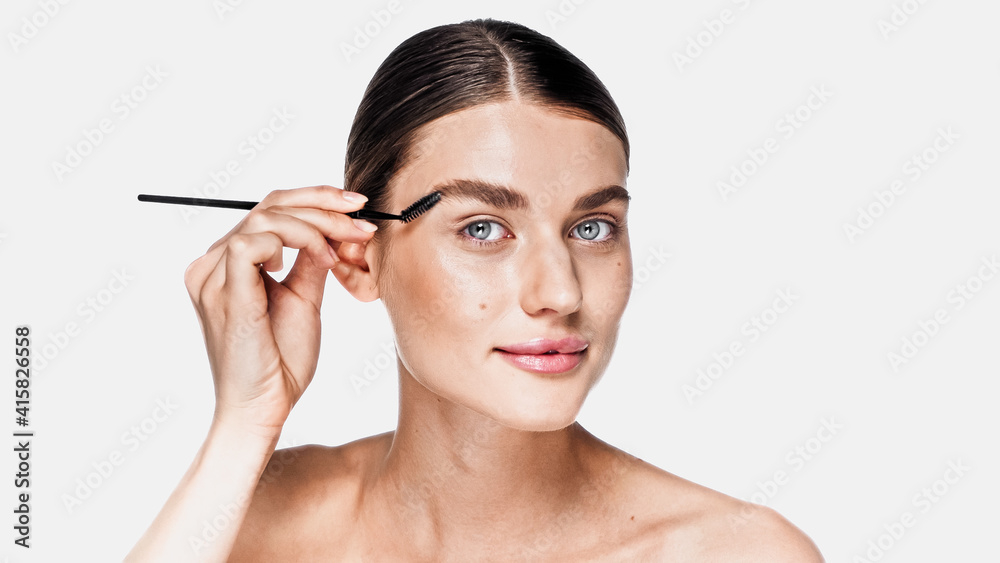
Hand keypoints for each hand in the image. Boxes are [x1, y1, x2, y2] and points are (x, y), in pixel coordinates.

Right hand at [182, 185, 376, 437]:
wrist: (264, 407)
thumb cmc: (280, 362)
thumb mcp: (303, 299)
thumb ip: (310, 262)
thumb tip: (332, 231)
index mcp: (227, 265)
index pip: (269, 210)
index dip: (315, 201)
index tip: (357, 209)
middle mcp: (211, 265)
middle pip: (267, 204)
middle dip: (322, 204)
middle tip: (362, 216)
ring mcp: (211, 276)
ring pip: (264, 216)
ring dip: (316, 224)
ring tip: (344, 247)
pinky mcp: (221, 291)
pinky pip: (253, 241)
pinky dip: (296, 241)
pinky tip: (320, 259)